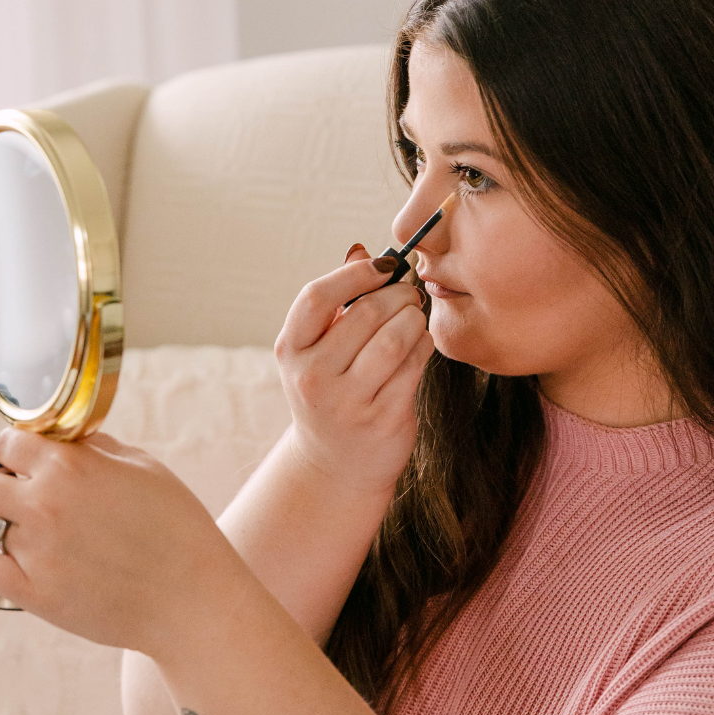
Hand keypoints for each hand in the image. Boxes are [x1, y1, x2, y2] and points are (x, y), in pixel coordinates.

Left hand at [0, 429, 219, 656]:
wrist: (191, 594)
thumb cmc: (177, 525)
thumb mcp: (145, 467)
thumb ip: (96, 450)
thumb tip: (64, 445)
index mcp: (72, 466)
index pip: (8, 441)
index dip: (14, 447)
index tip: (20, 456)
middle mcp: (44, 504)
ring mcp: (35, 551)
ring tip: (24, 525)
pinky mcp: (33, 593)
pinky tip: (5, 551)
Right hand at [274, 245, 433, 496]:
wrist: (335, 464)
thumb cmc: (331, 390)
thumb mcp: (319, 349)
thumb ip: (337, 301)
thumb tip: (361, 250)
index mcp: (291, 350)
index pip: (317, 297)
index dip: (354, 274)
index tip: (383, 266)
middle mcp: (312, 377)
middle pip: (365, 314)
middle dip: (397, 295)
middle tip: (409, 292)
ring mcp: (347, 402)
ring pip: (394, 339)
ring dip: (413, 319)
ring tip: (414, 317)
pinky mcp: (382, 419)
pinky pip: (413, 367)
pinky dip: (423, 347)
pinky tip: (419, 345)